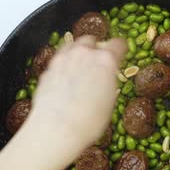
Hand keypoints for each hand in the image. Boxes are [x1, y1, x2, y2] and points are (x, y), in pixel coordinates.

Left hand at [26, 35, 126, 158]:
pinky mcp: (49, 68)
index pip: (118, 44)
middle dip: (96, 49)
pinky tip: (65, 77)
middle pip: (92, 40)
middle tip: (98, 63)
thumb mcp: (110, 101)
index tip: (120, 53)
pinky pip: (59, 58)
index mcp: (106, 60)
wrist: (57, 129)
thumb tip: (105, 77)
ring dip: (78, 52)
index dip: (120, 49)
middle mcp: (85, 53)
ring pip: (73, 45)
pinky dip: (64, 63)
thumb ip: (108, 80)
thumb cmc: (88, 121)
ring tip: (80, 66)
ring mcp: (64, 58)